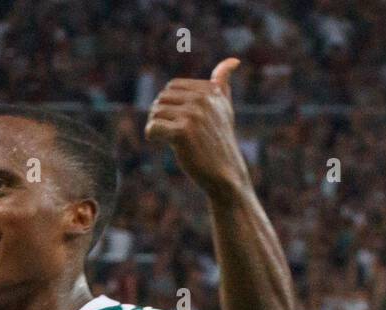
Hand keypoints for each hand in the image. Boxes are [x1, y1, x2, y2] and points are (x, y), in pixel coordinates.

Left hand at [145, 58, 249, 197]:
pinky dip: (152, 136)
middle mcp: (203, 99)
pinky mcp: (182, 132)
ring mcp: (193, 115)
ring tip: (168, 138)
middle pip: (162, 98)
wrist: (225, 173)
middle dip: (160, 114)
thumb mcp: (225, 108)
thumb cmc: (220, 141)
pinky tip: (162, 143)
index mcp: (210, 91)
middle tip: (169, 131)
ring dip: (155, 125)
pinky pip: (152, 127)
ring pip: (155, 112)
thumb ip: (222, 85)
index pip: (172, 87)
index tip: (179, 120)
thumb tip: (233, 60)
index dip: (169, 104)